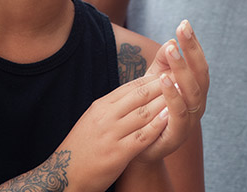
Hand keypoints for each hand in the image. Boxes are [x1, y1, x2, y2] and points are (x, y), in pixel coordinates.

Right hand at [46, 73, 171, 190]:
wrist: (65, 173)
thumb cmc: (84, 146)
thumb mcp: (94, 119)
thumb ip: (113, 106)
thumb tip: (135, 92)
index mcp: (101, 106)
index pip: (131, 87)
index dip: (152, 78)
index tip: (169, 72)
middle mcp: (106, 116)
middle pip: (139, 95)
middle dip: (162, 85)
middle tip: (180, 77)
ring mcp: (111, 134)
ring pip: (143, 113)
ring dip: (164, 103)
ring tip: (181, 95)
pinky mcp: (118, 153)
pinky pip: (142, 136)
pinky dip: (158, 126)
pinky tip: (170, 119)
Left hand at [138, 20, 208, 162]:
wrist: (138, 150)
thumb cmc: (148, 112)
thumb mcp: (154, 84)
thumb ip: (162, 65)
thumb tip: (170, 42)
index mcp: (194, 90)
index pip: (198, 63)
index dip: (193, 44)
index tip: (184, 23)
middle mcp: (197, 103)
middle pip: (200, 73)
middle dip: (191, 50)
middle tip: (182, 30)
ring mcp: (190, 120)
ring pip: (192, 92)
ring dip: (182, 70)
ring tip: (172, 51)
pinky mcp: (178, 135)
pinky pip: (180, 114)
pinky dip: (173, 96)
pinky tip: (164, 80)